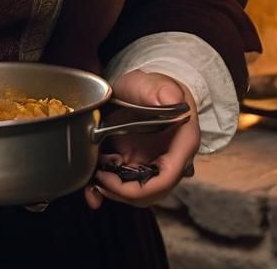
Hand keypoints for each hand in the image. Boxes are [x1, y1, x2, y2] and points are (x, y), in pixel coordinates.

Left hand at [84, 70, 199, 210]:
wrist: (146, 90)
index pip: (166, 177)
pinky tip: (93, 186)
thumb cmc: (152, 88)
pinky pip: (128, 187)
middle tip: (98, 179)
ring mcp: (155, 165)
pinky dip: (109, 189)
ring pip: (138, 194)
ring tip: (94, 178)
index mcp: (183, 143)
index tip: (111, 178)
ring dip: (114, 192)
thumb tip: (171, 98)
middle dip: (122, 192)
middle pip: (151, 192)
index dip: (139, 187)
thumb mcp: (153, 83)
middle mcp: (172, 160)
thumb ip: (161, 90)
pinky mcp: (140, 166)